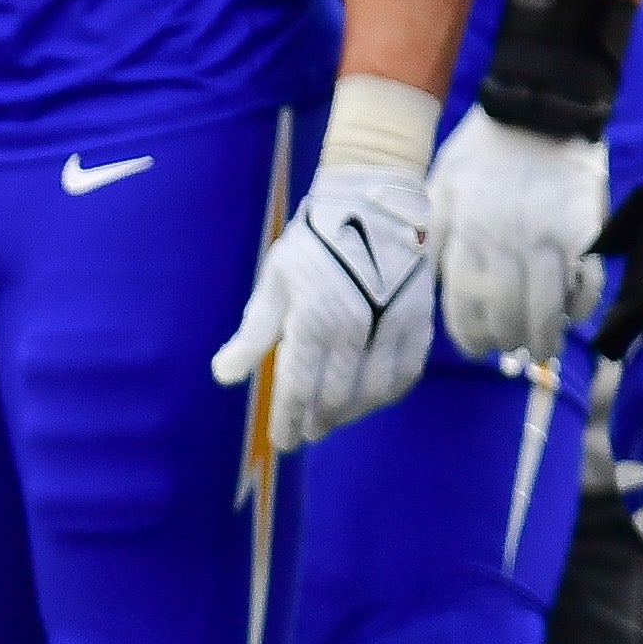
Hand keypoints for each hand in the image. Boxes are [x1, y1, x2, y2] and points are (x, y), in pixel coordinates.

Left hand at [211, 165, 437, 453]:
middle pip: (336, 400)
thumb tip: (223, 376)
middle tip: (306, 434)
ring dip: (352, 414)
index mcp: (313, 319)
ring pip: (373, 394)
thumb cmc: (314, 242)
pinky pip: (406, 375)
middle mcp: (354, 328)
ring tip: (333, 420)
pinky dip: (387, 395)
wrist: (373, 202)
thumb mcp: (275, 281)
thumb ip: (253, 333)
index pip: (298, 390)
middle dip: (317, 423)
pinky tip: (370, 399)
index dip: (288, 422)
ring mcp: (391, 326)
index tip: (282, 441)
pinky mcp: (418, 321)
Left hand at [430, 107, 610, 358]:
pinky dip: (581, 306)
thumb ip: (434, 235)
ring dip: (546, 338)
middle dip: (508, 342)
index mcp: (465, 236)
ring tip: (543, 351)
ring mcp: (547, 239)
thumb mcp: (439, 188)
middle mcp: (504, 244)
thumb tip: (429, 283)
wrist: (536, 110)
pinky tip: (574, 314)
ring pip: (547, 308)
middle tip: (512, 350)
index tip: (477, 349)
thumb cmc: (480, 152)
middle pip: (507, 315)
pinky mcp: (584, 231)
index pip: (464, 306)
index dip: (470, 336)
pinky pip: (586, 282)